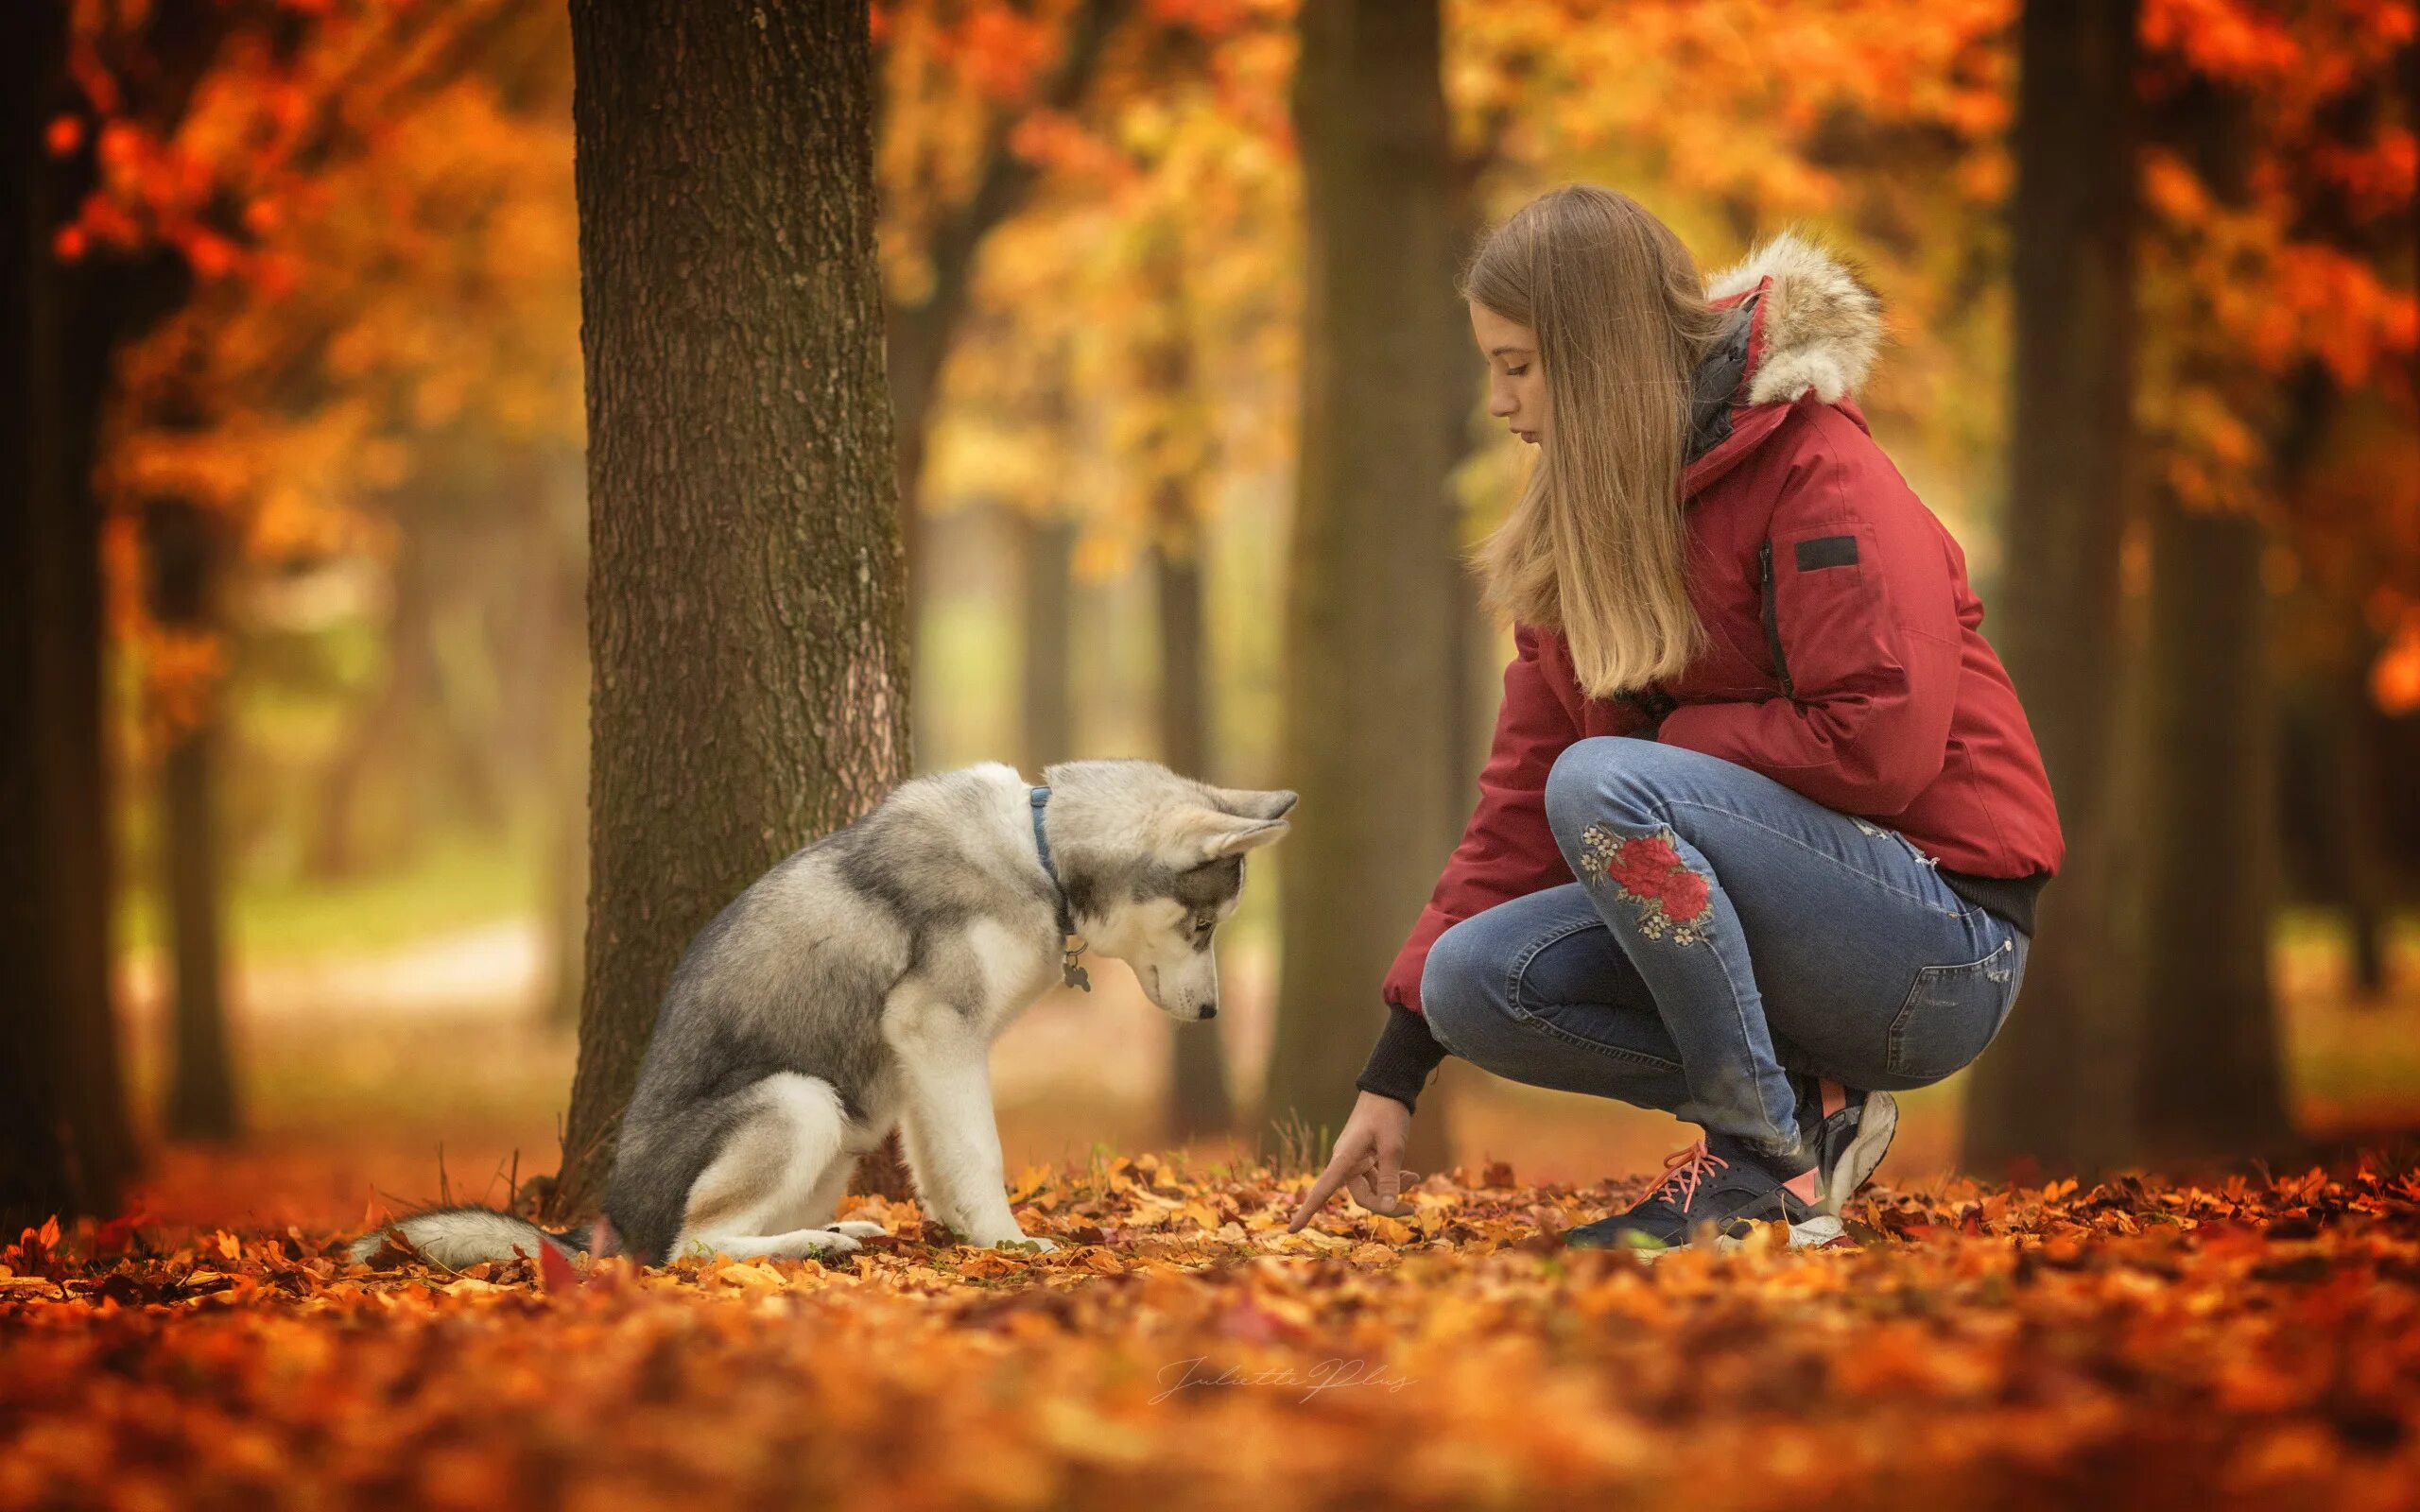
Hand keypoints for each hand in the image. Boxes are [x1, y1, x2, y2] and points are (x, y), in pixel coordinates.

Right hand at [1287, 1090, 1416, 1231]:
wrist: (1388, 1090)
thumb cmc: (1387, 1115)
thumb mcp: (1392, 1147)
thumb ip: (1389, 1179)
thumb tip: (1387, 1208)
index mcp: (1344, 1160)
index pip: (1321, 1191)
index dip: (1306, 1211)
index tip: (1291, 1230)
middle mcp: (1345, 1163)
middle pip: (1362, 1197)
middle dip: (1386, 1203)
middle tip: (1412, 1207)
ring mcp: (1356, 1161)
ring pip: (1372, 1188)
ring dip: (1393, 1189)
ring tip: (1415, 1178)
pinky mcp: (1366, 1158)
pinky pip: (1377, 1178)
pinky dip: (1393, 1179)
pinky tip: (1412, 1175)